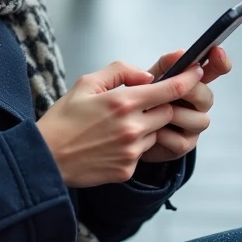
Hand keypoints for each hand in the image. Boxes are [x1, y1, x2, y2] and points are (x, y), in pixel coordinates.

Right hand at [37, 60, 204, 187]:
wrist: (46, 158)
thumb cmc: (63, 119)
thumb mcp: (87, 83)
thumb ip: (121, 72)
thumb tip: (148, 76)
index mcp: (123, 102)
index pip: (170, 89)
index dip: (188, 79)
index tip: (196, 72)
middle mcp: (132, 128)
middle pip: (168, 112)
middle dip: (162, 105)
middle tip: (144, 102)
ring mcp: (131, 152)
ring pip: (157, 133)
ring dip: (148, 126)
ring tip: (119, 125)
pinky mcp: (127, 170)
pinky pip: (143, 153)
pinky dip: (136, 145)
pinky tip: (112, 143)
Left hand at [141, 47, 232, 162]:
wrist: (123, 131)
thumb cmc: (139, 100)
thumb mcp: (148, 79)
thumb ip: (164, 65)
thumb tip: (180, 54)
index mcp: (191, 82)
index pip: (214, 70)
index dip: (220, 61)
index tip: (217, 51)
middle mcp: (197, 103)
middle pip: (207, 96)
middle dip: (189, 92)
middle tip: (173, 89)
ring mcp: (193, 125)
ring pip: (199, 120)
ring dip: (176, 115)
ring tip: (153, 112)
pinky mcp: (184, 145)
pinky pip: (182, 141)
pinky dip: (165, 135)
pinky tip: (151, 131)